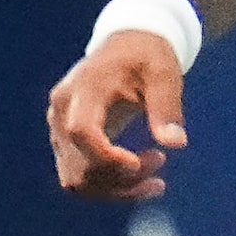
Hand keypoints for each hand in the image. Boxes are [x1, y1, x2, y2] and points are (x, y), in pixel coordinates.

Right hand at [48, 29, 187, 200]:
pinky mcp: (66, 142)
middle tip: (161, 161)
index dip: (107, 157)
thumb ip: (167, 106)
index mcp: (84, 87)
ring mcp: (59, 128)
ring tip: (155, 182)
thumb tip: (176, 143)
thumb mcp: (163, 74)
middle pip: (79, 165)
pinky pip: (80, 177)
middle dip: (122, 178)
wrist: (127, 46)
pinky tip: (141, 181)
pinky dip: (109, 187)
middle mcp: (62, 110)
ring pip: (76, 180)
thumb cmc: (147, 56)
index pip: (81, 131)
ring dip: (116, 190)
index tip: (139, 163)